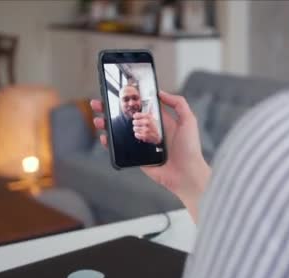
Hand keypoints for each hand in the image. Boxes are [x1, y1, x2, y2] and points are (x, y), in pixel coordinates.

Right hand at [91, 91, 210, 221]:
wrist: (187, 174)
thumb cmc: (190, 149)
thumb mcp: (188, 120)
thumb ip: (178, 103)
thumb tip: (161, 92)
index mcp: (161, 121)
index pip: (142, 107)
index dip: (129, 100)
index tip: (118, 93)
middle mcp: (150, 131)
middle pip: (127, 118)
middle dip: (112, 110)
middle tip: (99, 103)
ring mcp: (142, 144)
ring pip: (120, 132)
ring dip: (107, 125)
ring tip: (98, 119)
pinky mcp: (138, 157)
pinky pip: (121, 149)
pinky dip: (110, 143)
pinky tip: (105, 137)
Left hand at [132, 112, 160, 143]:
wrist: (159, 136)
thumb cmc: (154, 126)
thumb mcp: (152, 117)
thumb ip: (150, 110)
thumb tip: (151, 103)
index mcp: (148, 116)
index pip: (135, 115)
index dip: (136, 117)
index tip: (138, 119)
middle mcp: (147, 122)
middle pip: (134, 122)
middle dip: (136, 124)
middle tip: (140, 125)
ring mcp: (146, 129)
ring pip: (134, 128)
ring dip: (137, 130)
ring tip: (141, 130)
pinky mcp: (145, 136)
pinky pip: (136, 134)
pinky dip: (138, 135)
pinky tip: (141, 134)